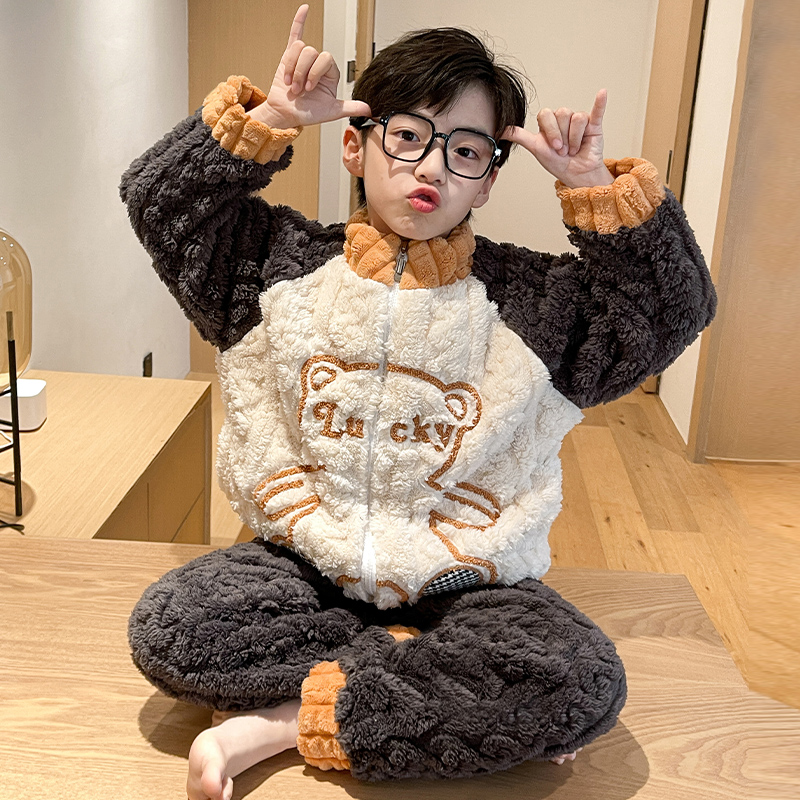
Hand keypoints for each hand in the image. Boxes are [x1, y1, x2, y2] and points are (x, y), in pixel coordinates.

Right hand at [250, 4, 370, 128]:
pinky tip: (304, 9)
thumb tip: (369, 109)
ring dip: (292, 68)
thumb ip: (350, 108)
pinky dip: (299, 21)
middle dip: (302, 72)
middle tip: (299, 89)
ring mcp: (304, 59)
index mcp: (330, 73)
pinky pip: (296, 34)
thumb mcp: (331, 112)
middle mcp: (318, 64)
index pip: (326, 59)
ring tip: (291, 84)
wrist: (287, 113)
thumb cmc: (307, 113)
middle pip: (311, 52)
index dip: (315, 72)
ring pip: (299, 48)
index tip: (309, 88)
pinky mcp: (290, 56)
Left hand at [502, 90, 612, 187]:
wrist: (576, 175)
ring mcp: (579, 121)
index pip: (547, 115)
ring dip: (575, 139)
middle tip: (564, 150)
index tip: (554, 148)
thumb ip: (521, 137)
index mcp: (549, 122)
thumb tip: (502, 130)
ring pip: (577, 118)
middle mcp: (563, 119)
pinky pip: (597, 110)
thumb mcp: (536, 150)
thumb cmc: (558, 163)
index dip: (551, 131)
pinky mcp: (594, 124)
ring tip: (574, 149)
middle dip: (563, 137)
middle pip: (562, 114)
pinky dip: (600, 102)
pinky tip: (602, 93)